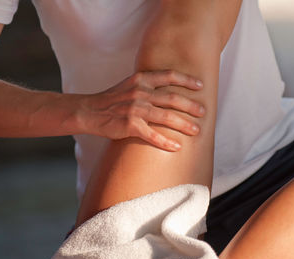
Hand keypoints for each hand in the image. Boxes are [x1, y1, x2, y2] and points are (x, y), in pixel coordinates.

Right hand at [77, 70, 204, 150]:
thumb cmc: (113, 99)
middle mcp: (140, 92)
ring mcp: (135, 109)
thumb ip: (148, 84)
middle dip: (191, 106)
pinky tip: (177, 147)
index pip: (169, 76)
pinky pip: (152, 135)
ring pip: (166, 117)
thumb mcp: (130, 85)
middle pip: (173, 98)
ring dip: (184, 124)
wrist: (90, 111)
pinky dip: (166, 142)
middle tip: (203, 112)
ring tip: (197, 130)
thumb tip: (170, 89)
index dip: (187, 80)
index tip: (200, 86)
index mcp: (142, 79)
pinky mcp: (130, 125)